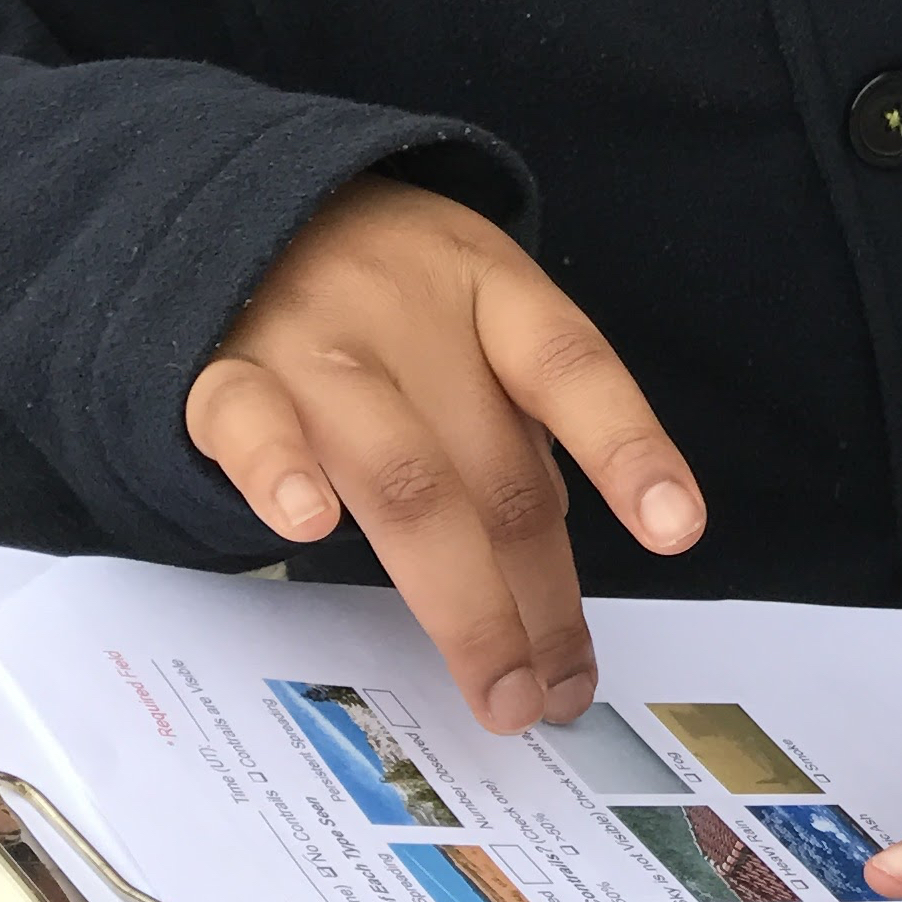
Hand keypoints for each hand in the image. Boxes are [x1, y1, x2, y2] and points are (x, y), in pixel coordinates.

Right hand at [184, 177, 704, 733]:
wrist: (240, 207)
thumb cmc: (384, 289)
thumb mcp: (467, 315)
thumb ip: (508, 424)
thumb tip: (552, 579)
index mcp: (486, 289)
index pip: (572, 367)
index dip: (627, 447)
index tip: (678, 530)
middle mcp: (409, 318)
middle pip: (494, 469)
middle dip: (540, 596)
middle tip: (563, 693)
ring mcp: (315, 346)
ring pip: (401, 478)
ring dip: (461, 597)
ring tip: (501, 687)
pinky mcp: (223, 375)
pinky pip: (249, 423)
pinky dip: (278, 472)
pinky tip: (307, 528)